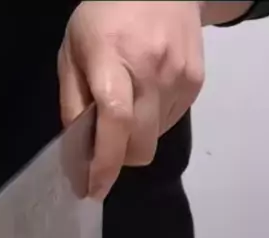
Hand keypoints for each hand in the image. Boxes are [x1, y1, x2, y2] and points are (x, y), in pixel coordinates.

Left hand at [58, 1, 204, 198]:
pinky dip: (153, 123)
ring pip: (155, 138)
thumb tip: (80, 150)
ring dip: (136, 138)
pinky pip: (170, 123)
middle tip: (106, 152)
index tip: (94, 190)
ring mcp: (178, 76)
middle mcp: (151, 69)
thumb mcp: (73, 50)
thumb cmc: (106, 16)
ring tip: (128, 106)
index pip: (115, 121)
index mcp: (113, 57)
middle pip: (139, 143)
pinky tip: (147, 94)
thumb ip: (72, 101)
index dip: (105, 163)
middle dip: (120, 160)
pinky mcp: (195, 82)